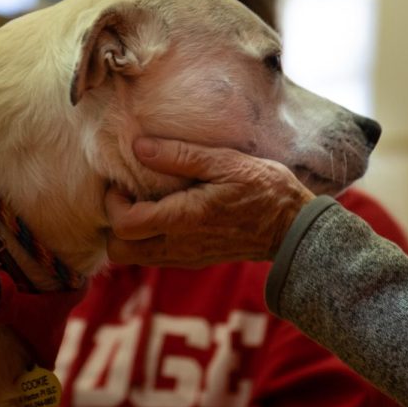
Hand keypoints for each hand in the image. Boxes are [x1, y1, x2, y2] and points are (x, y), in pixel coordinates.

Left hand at [105, 137, 314, 267]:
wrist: (294, 227)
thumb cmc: (264, 190)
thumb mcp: (226, 162)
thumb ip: (180, 155)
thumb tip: (139, 146)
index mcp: (184, 219)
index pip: (125, 225)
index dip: (113, 203)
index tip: (122, 182)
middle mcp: (179, 246)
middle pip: (120, 251)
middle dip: (115, 223)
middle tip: (128, 195)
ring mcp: (186, 257)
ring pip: (135, 257)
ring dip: (130, 233)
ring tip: (145, 202)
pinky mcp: (193, 260)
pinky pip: (155, 256)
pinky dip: (147, 239)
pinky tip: (164, 212)